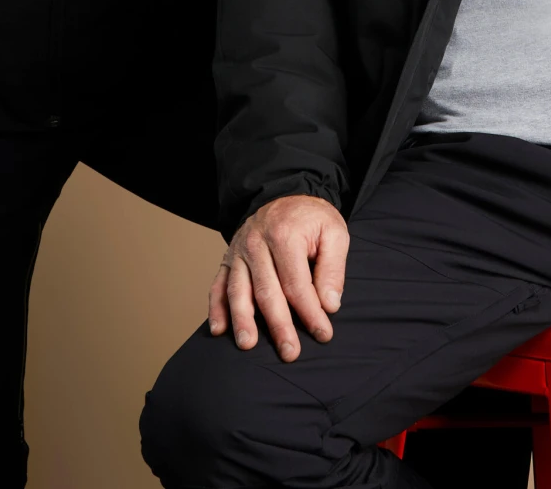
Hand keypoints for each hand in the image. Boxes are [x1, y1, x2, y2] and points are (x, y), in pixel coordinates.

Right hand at [207, 194, 349, 361]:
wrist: (284, 197)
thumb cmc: (311, 219)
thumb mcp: (334, 232)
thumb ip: (333, 267)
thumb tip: (329, 304)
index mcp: (284, 235)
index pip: (297, 283)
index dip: (310, 312)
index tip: (323, 334)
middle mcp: (257, 243)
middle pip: (267, 291)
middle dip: (279, 325)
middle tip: (290, 353)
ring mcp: (239, 251)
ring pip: (238, 290)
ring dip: (242, 320)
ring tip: (248, 345)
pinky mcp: (227, 258)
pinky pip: (218, 284)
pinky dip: (216, 308)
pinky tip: (218, 330)